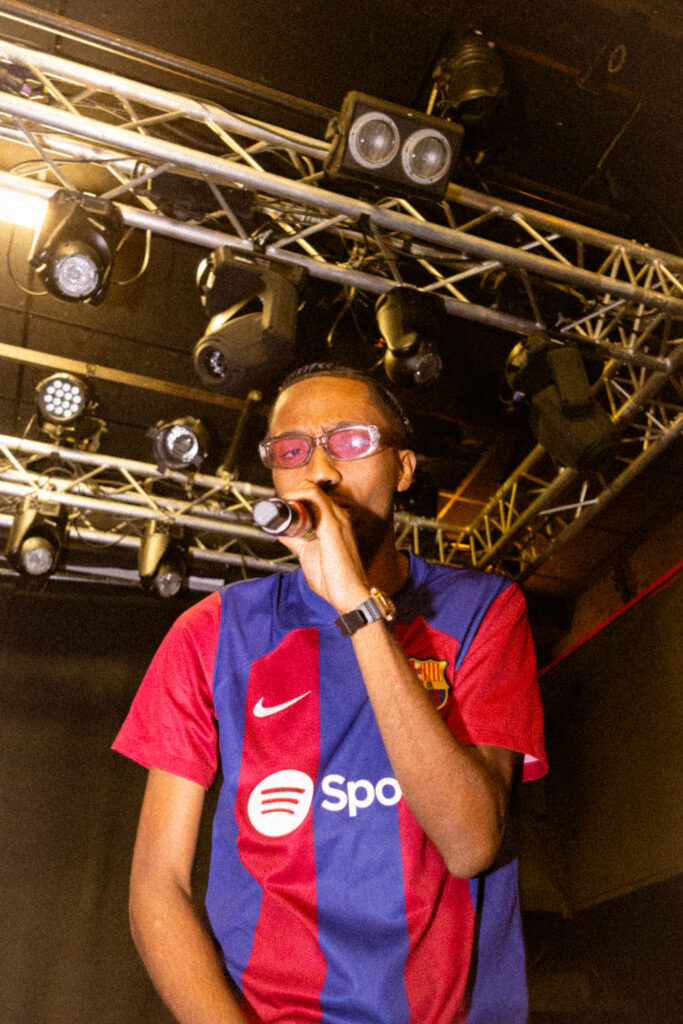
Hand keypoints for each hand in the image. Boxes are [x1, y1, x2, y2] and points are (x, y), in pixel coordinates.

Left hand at [274, 481, 370, 612]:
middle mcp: (338, 516)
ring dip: (292, 494)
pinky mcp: (333, 525)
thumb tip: (283, 533)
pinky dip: (298, 496)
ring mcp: (337, 518)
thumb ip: (297, 542)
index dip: (295, 498)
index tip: (280, 507)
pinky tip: (287, 504)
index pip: (314, 497)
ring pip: (312, 489)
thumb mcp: (308, 555)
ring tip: (281, 506)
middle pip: (312, 489)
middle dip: (291, 494)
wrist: (349, 595)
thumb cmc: (334, 579)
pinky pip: (314, 497)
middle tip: (277, 507)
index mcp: (335, 522)